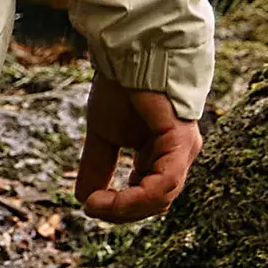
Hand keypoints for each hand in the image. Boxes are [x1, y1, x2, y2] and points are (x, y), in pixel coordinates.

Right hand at [74, 76, 201, 223]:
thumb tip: (85, 200)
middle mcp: (178, 157)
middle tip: (91, 207)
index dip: (120, 207)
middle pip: (156, 203)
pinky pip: (164, 182)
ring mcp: (182, 151)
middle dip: (122, 211)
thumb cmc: (121, 89)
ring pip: (162, 198)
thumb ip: (98, 167)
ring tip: (96, 204)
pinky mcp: (180, 143)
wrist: (128, 56)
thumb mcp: (103, 136)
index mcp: (162, 156)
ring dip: (126, 207)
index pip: (148, 196)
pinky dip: (137, 197)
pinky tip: (110, 198)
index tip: (89, 204)